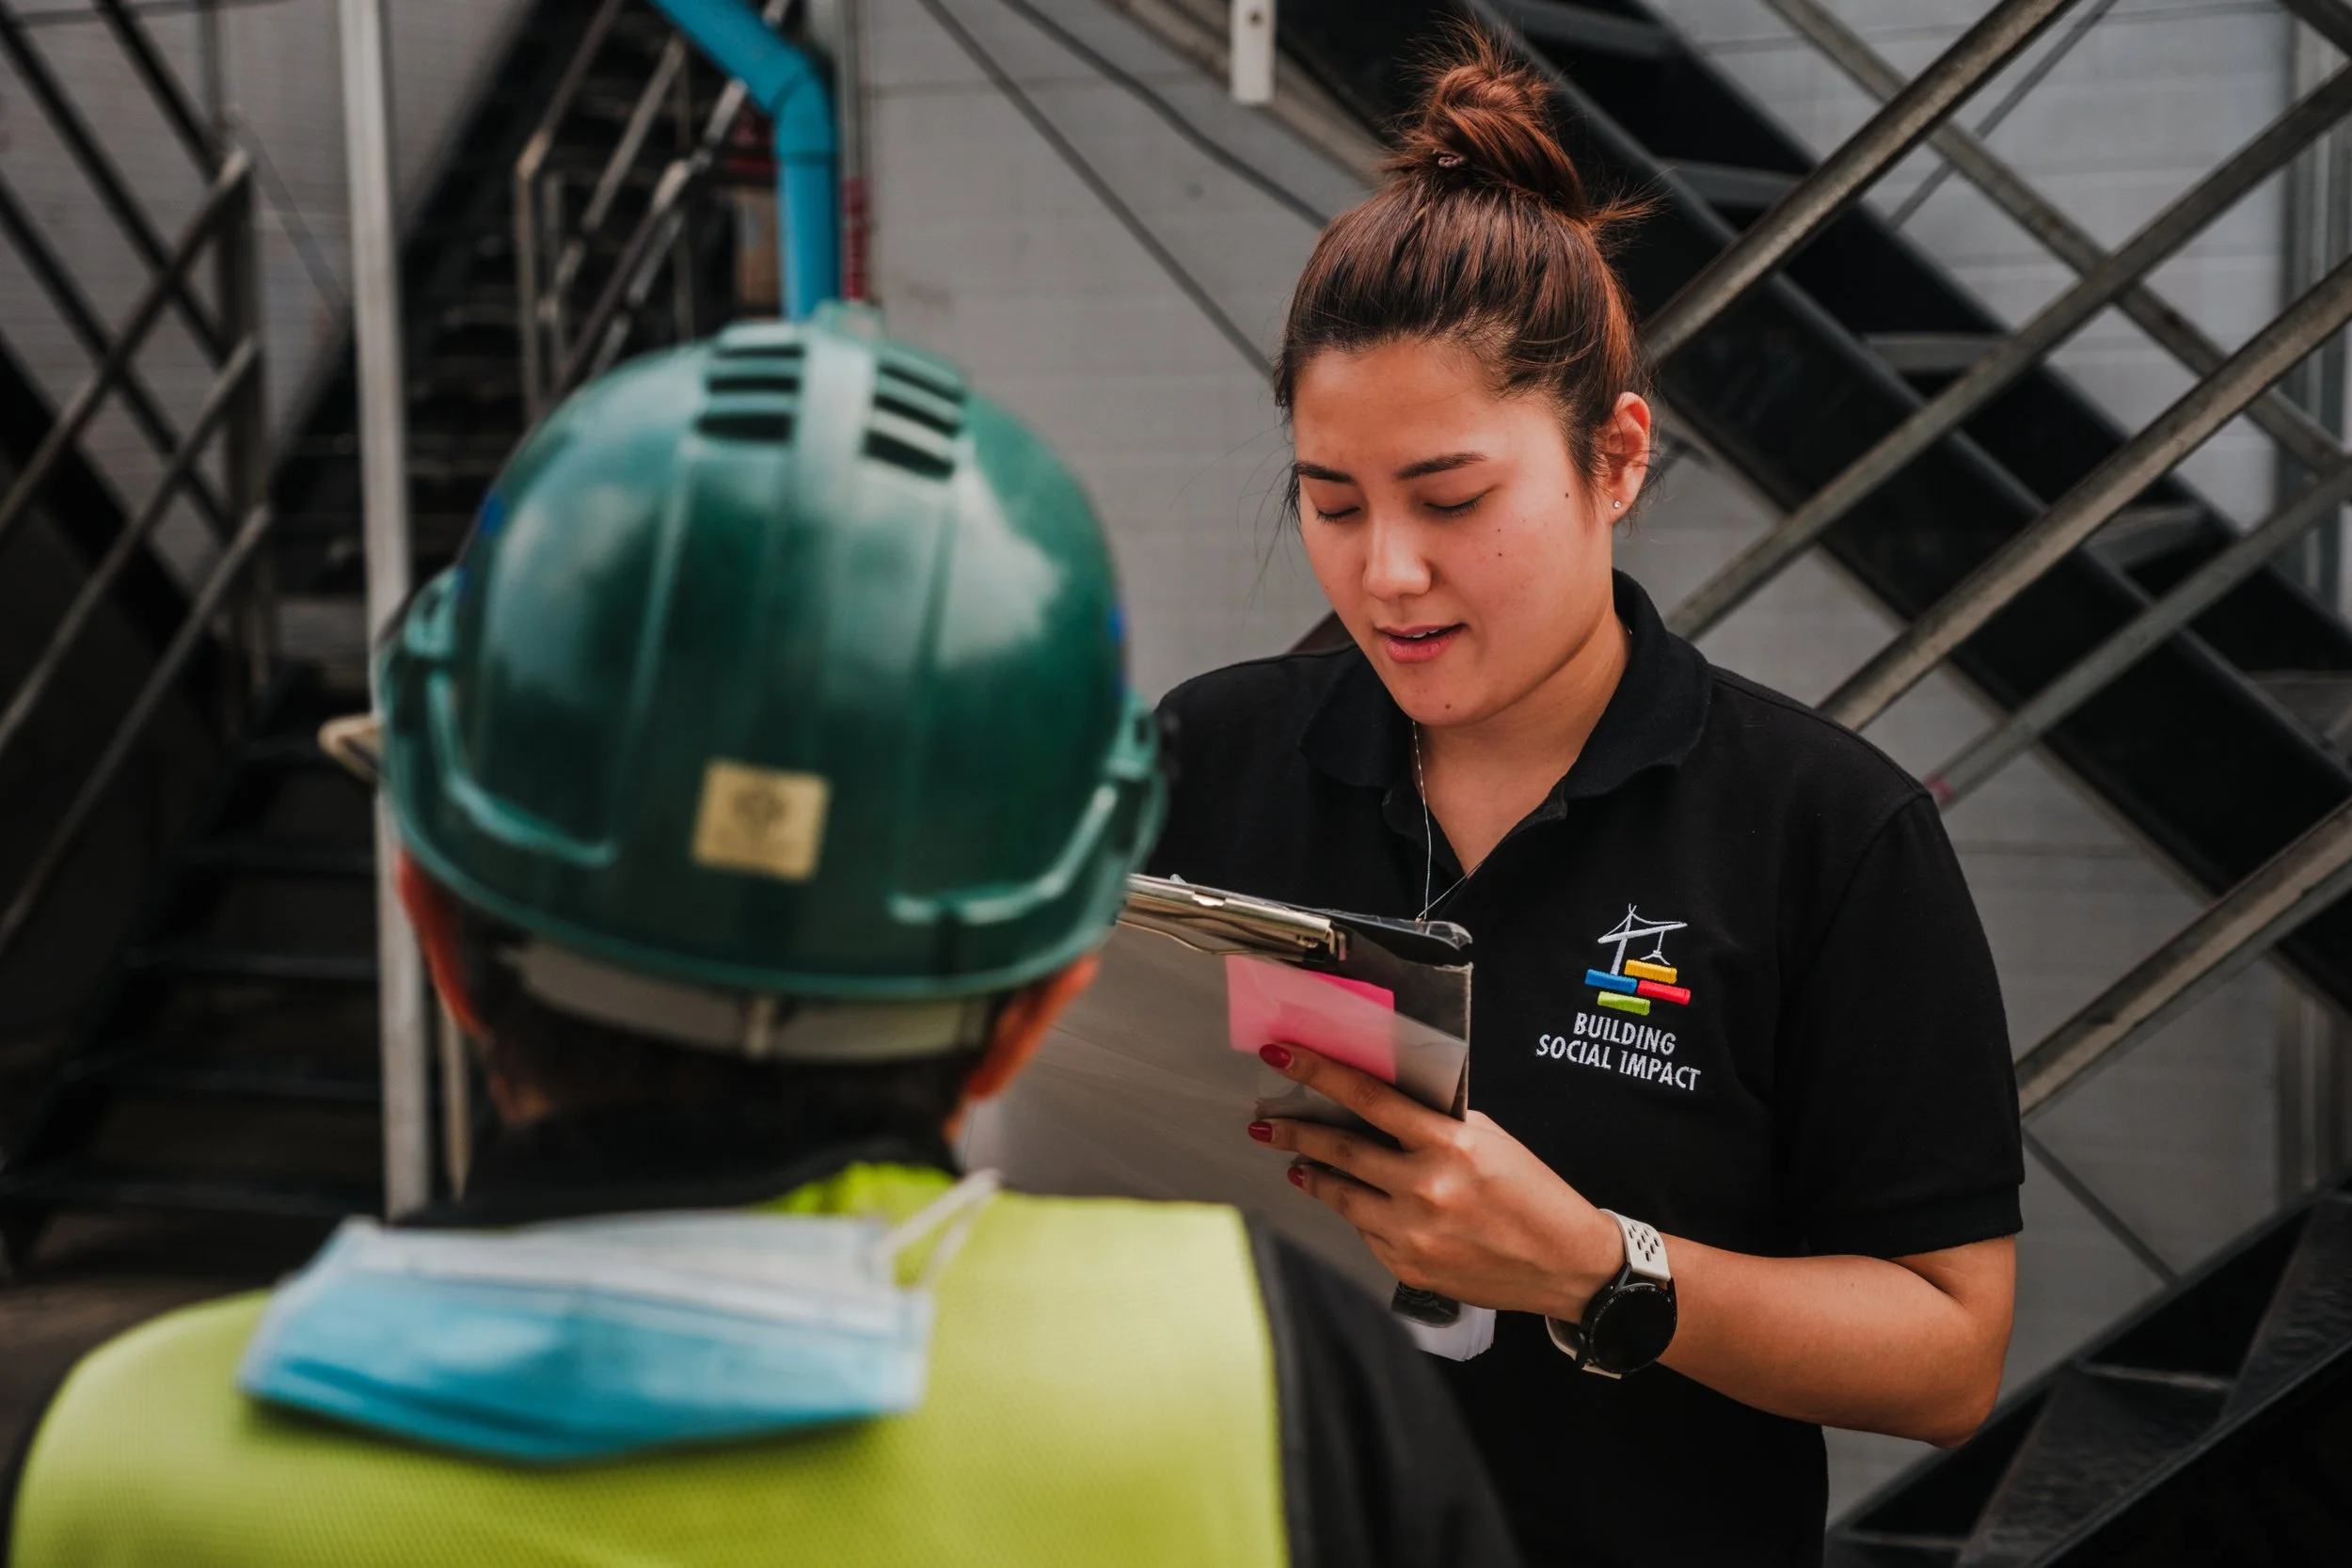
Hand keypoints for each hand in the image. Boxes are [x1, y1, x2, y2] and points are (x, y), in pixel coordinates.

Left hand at [1249, 1042, 1623, 1316]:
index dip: (1319, 1072)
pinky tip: (1351, 1201)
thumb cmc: (1531, 1192)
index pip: (1368, 1097)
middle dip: (1295, 1131)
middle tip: (1266, 1122)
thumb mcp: (1488, 1139)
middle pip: (1340, 1149)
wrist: (1565, 1263)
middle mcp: (1426, 1188)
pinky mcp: (1408, 1267)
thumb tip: (1379, 1099)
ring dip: (1312, 1174)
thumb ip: (1434, 1121)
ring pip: (1341, 1195)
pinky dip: (1355, 1212)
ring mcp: (1413, 1233)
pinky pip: (1366, 1231)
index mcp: (1448, 1144)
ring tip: (1295, 1162)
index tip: (1282, 1056)